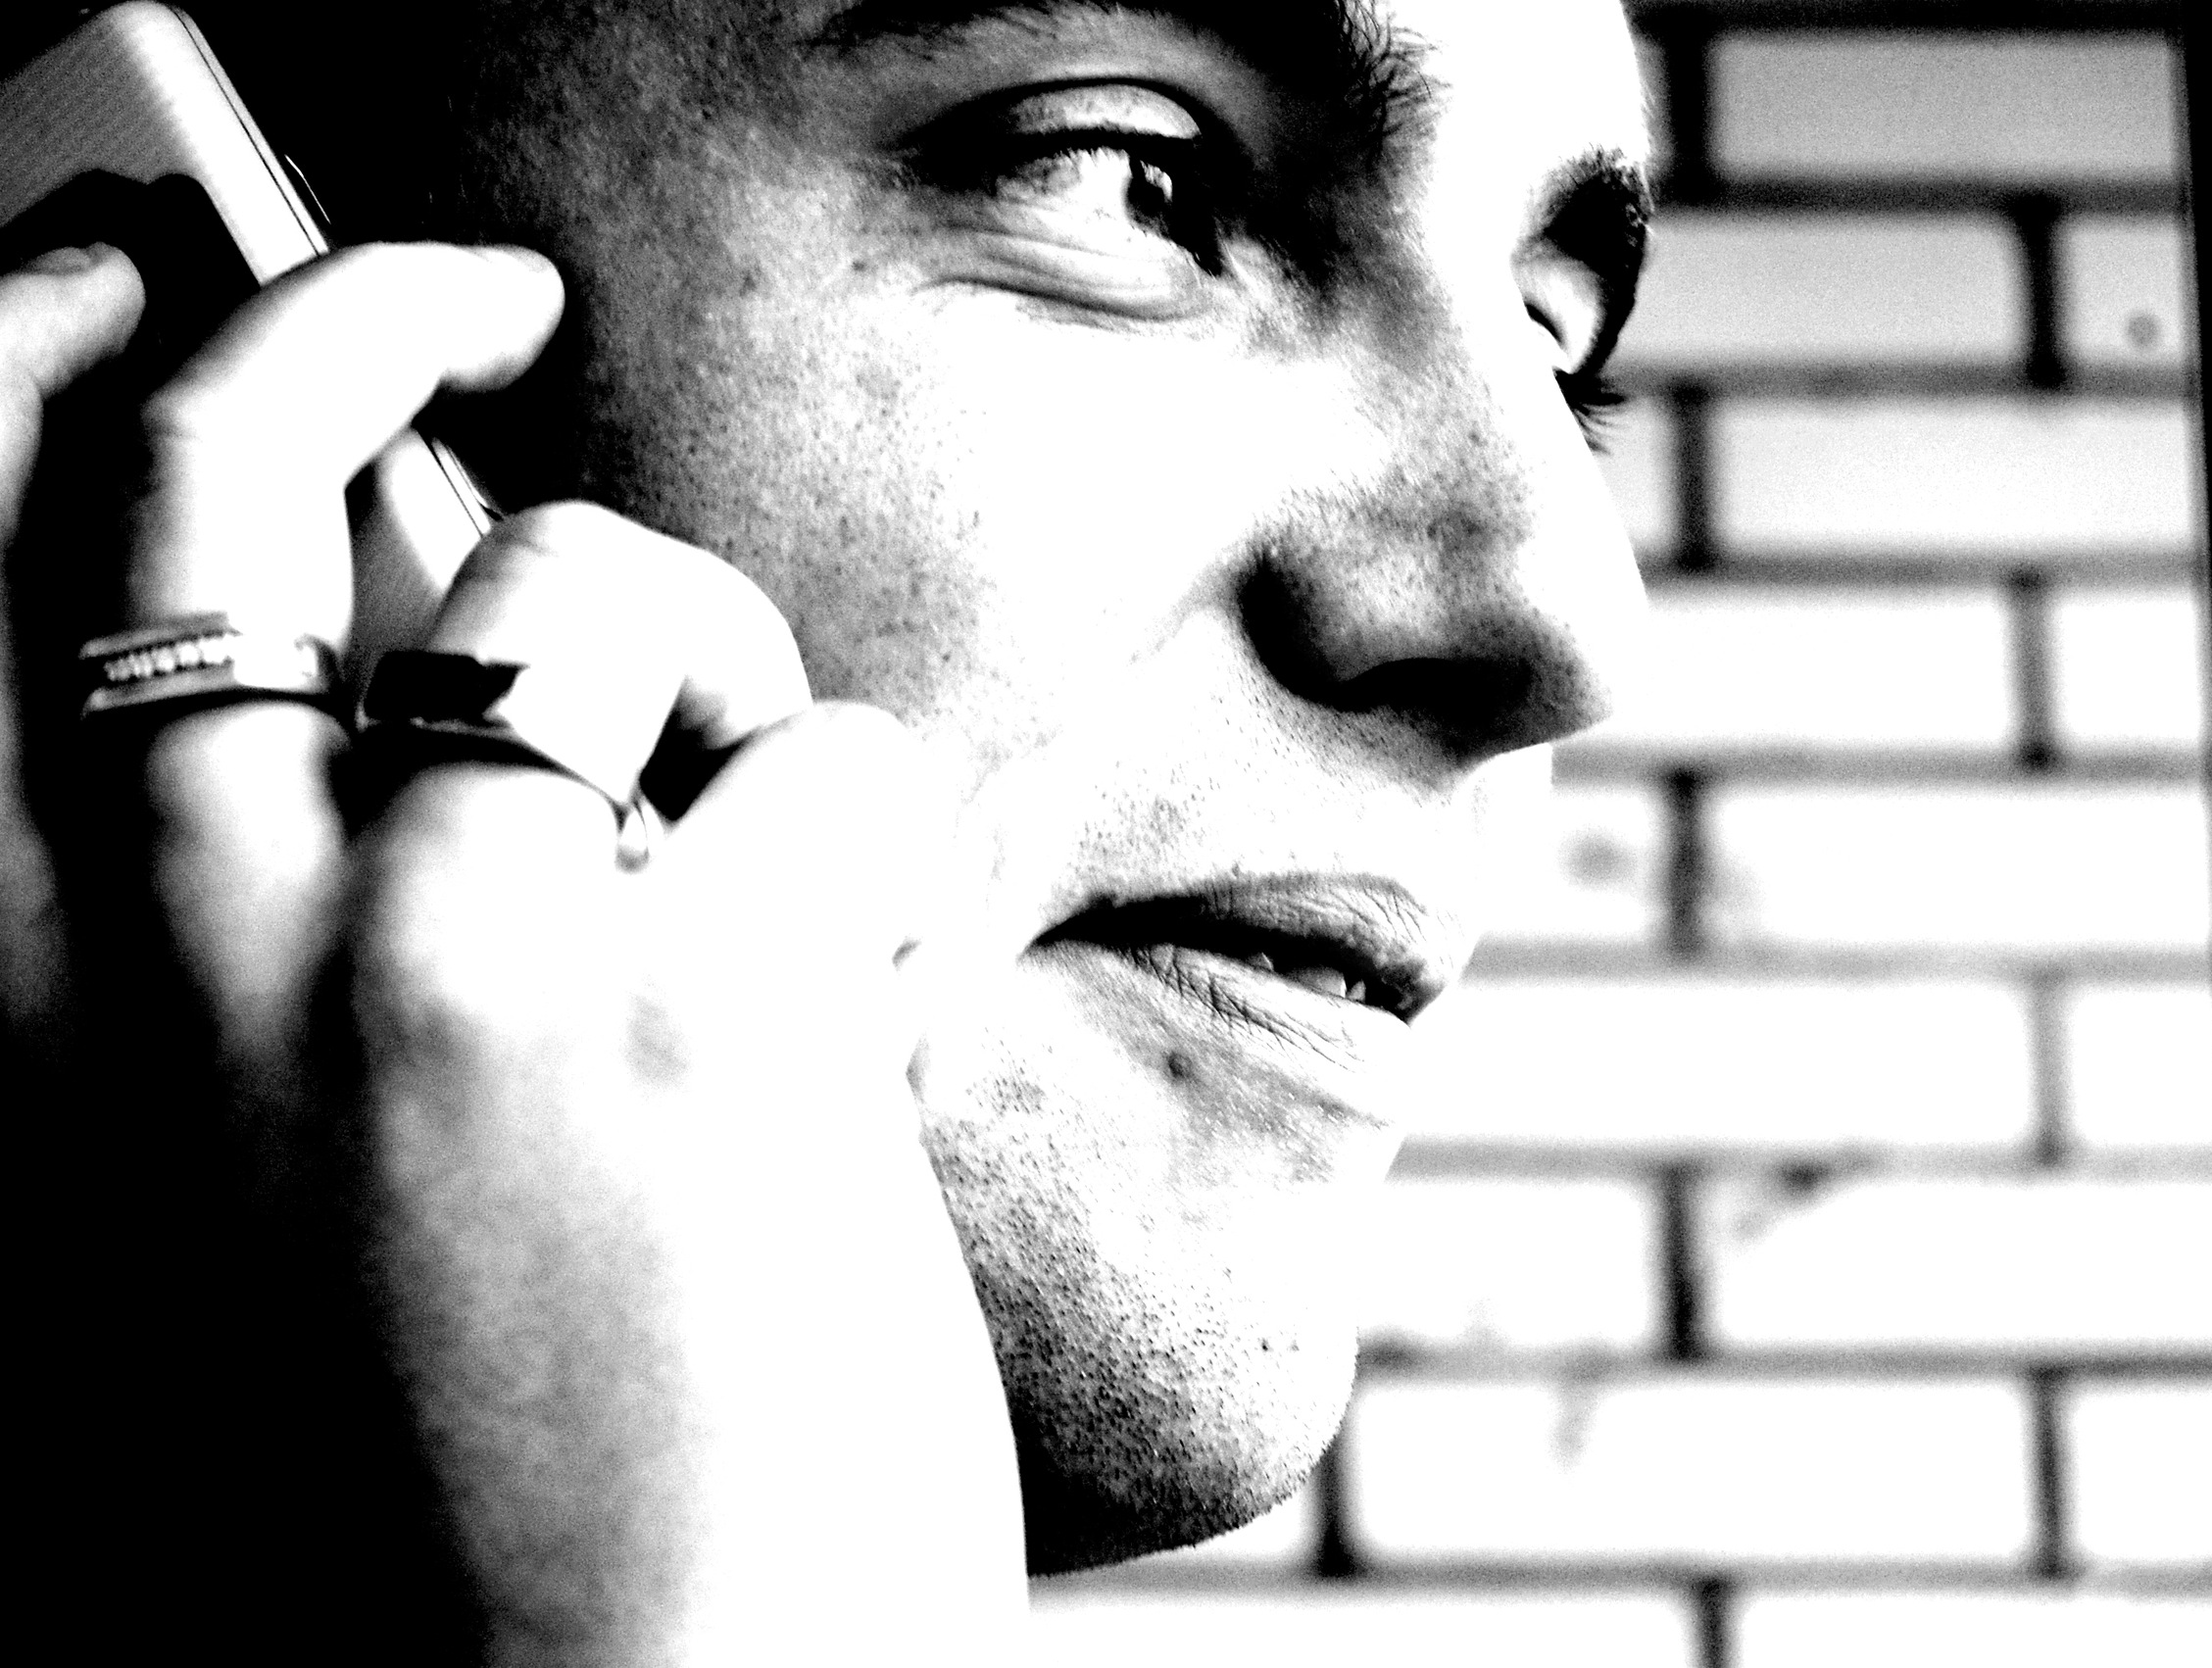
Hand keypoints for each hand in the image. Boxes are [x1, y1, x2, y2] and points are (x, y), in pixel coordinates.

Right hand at [0, 242, 1023, 1660]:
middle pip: (220, 469)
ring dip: (724, 677)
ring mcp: (432, 960)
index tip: (182, 280)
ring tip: (771, 869)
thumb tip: (424, 698)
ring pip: (595, 591)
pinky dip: (895, 851)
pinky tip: (882, 1014)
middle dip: (356, 320)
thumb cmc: (473, 1467)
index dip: (104, 371)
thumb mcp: (272, 1169)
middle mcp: (187, 951)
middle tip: (489, 297)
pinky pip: (839, 766)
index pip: (14, 567)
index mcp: (55, 1002)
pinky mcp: (694, 1012)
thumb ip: (296, 930)